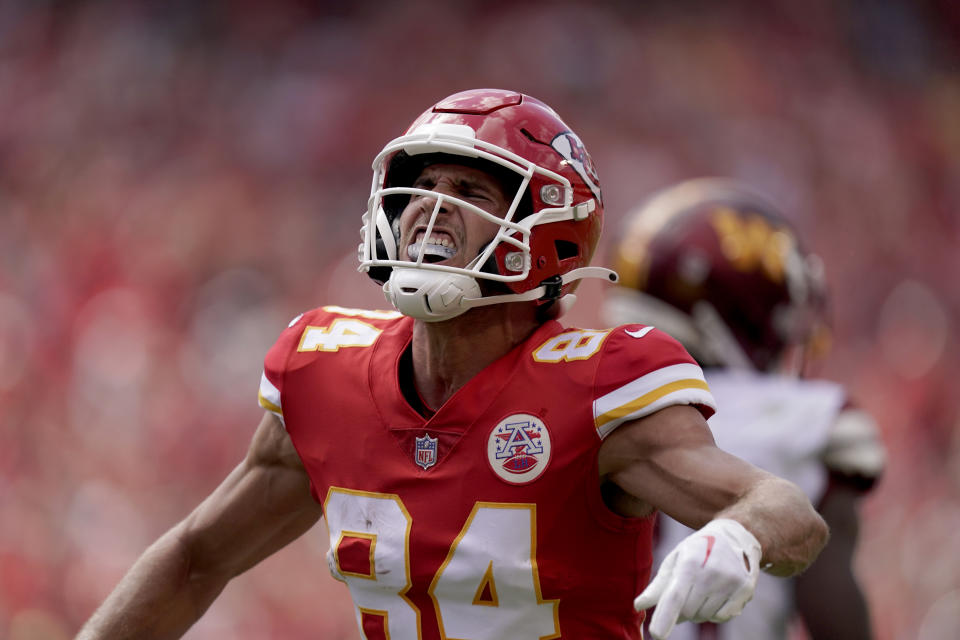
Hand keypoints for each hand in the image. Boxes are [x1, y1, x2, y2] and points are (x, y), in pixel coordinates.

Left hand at [634, 518, 760, 638]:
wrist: (736, 535)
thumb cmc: (698, 549)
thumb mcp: (675, 559)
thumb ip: (658, 585)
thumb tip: (638, 606)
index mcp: (690, 561)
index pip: (675, 596)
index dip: (665, 616)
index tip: (656, 635)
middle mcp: (712, 572)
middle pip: (688, 611)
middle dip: (681, 610)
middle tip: (686, 592)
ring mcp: (731, 582)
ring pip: (704, 616)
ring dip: (698, 611)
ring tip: (702, 589)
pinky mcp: (745, 590)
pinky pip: (722, 617)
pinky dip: (714, 612)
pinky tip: (717, 594)